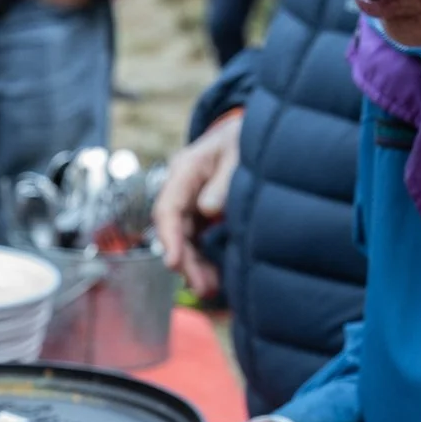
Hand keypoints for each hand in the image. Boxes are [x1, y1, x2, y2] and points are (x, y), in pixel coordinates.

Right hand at [155, 111, 241, 299]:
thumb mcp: (238, 150)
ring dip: (194, 266)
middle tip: (201, 287)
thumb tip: (208, 209)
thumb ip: (224, 179)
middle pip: (174, 230)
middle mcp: (184, 189)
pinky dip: (205, 261)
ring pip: (186, 240)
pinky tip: (215, 280)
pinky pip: (199, 240)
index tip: (173, 262)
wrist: (253, 131)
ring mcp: (193, 202)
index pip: (168, 208)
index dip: (169, 238)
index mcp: (185, 169)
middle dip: (184, 261)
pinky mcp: (204, 213)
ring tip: (209, 290)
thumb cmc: (244, 137)